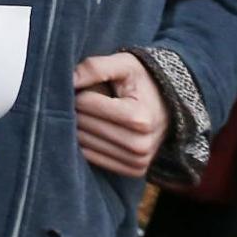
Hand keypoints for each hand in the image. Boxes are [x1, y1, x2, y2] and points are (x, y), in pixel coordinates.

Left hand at [72, 52, 168, 177]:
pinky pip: (91, 158)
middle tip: (89, 100)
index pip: (85, 103)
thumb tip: (69, 79)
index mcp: (139, 118)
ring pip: (83, 143)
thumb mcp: (124, 65)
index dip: (80, 91)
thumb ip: (95, 67)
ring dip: (80, 127)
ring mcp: (137, 161)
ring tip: (96, 115)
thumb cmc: (141, 82)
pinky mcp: (133, 171)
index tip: (89, 87)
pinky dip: (87, 143)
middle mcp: (140, 144)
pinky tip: (97, 131)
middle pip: (83, 124)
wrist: (167, 106)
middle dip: (78, 109)